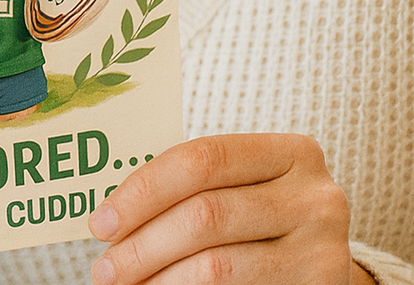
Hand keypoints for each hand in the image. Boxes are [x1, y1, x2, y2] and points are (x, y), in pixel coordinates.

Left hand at [87, 133, 359, 284]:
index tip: (101, 221)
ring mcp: (324, 247)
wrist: (324, 268)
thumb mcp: (242, 187)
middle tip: (105, 267)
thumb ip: (193, 186)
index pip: (201, 159)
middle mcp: (315, 196)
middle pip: (205, 214)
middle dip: (143, 243)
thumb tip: (110, 215)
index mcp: (291, 152)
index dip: (144, 189)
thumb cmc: (264, 218)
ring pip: (218, 265)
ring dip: (160, 279)